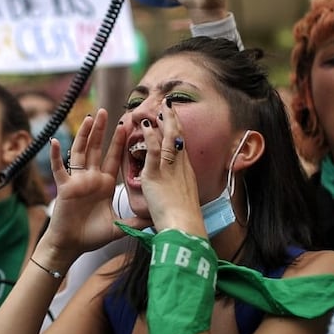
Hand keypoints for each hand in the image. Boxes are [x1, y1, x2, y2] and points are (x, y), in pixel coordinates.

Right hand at [41, 110, 129, 261]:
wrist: (71, 246)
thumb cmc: (92, 236)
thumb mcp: (119, 227)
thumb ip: (136, 221)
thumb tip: (156, 220)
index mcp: (105, 184)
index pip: (113, 158)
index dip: (118, 142)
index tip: (125, 125)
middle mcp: (91, 178)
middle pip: (96, 149)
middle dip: (101, 130)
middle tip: (106, 111)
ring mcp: (77, 181)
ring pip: (80, 152)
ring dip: (84, 135)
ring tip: (89, 118)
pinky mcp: (64, 187)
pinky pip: (59, 169)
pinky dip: (56, 156)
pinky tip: (54, 142)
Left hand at [135, 102, 203, 234]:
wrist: (185, 228)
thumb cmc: (184, 222)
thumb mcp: (183, 204)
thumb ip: (178, 196)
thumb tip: (177, 197)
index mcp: (186, 174)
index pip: (182, 147)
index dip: (178, 131)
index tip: (175, 119)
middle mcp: (181, 168)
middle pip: (179, 137)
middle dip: (173, 120)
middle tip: (168, 105)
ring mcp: (170, 170)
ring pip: (169, 139)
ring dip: (164, 121)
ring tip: (159, 107)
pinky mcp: (156, 175)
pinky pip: (154, 151)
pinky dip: (151, 137)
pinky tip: (147, 125)